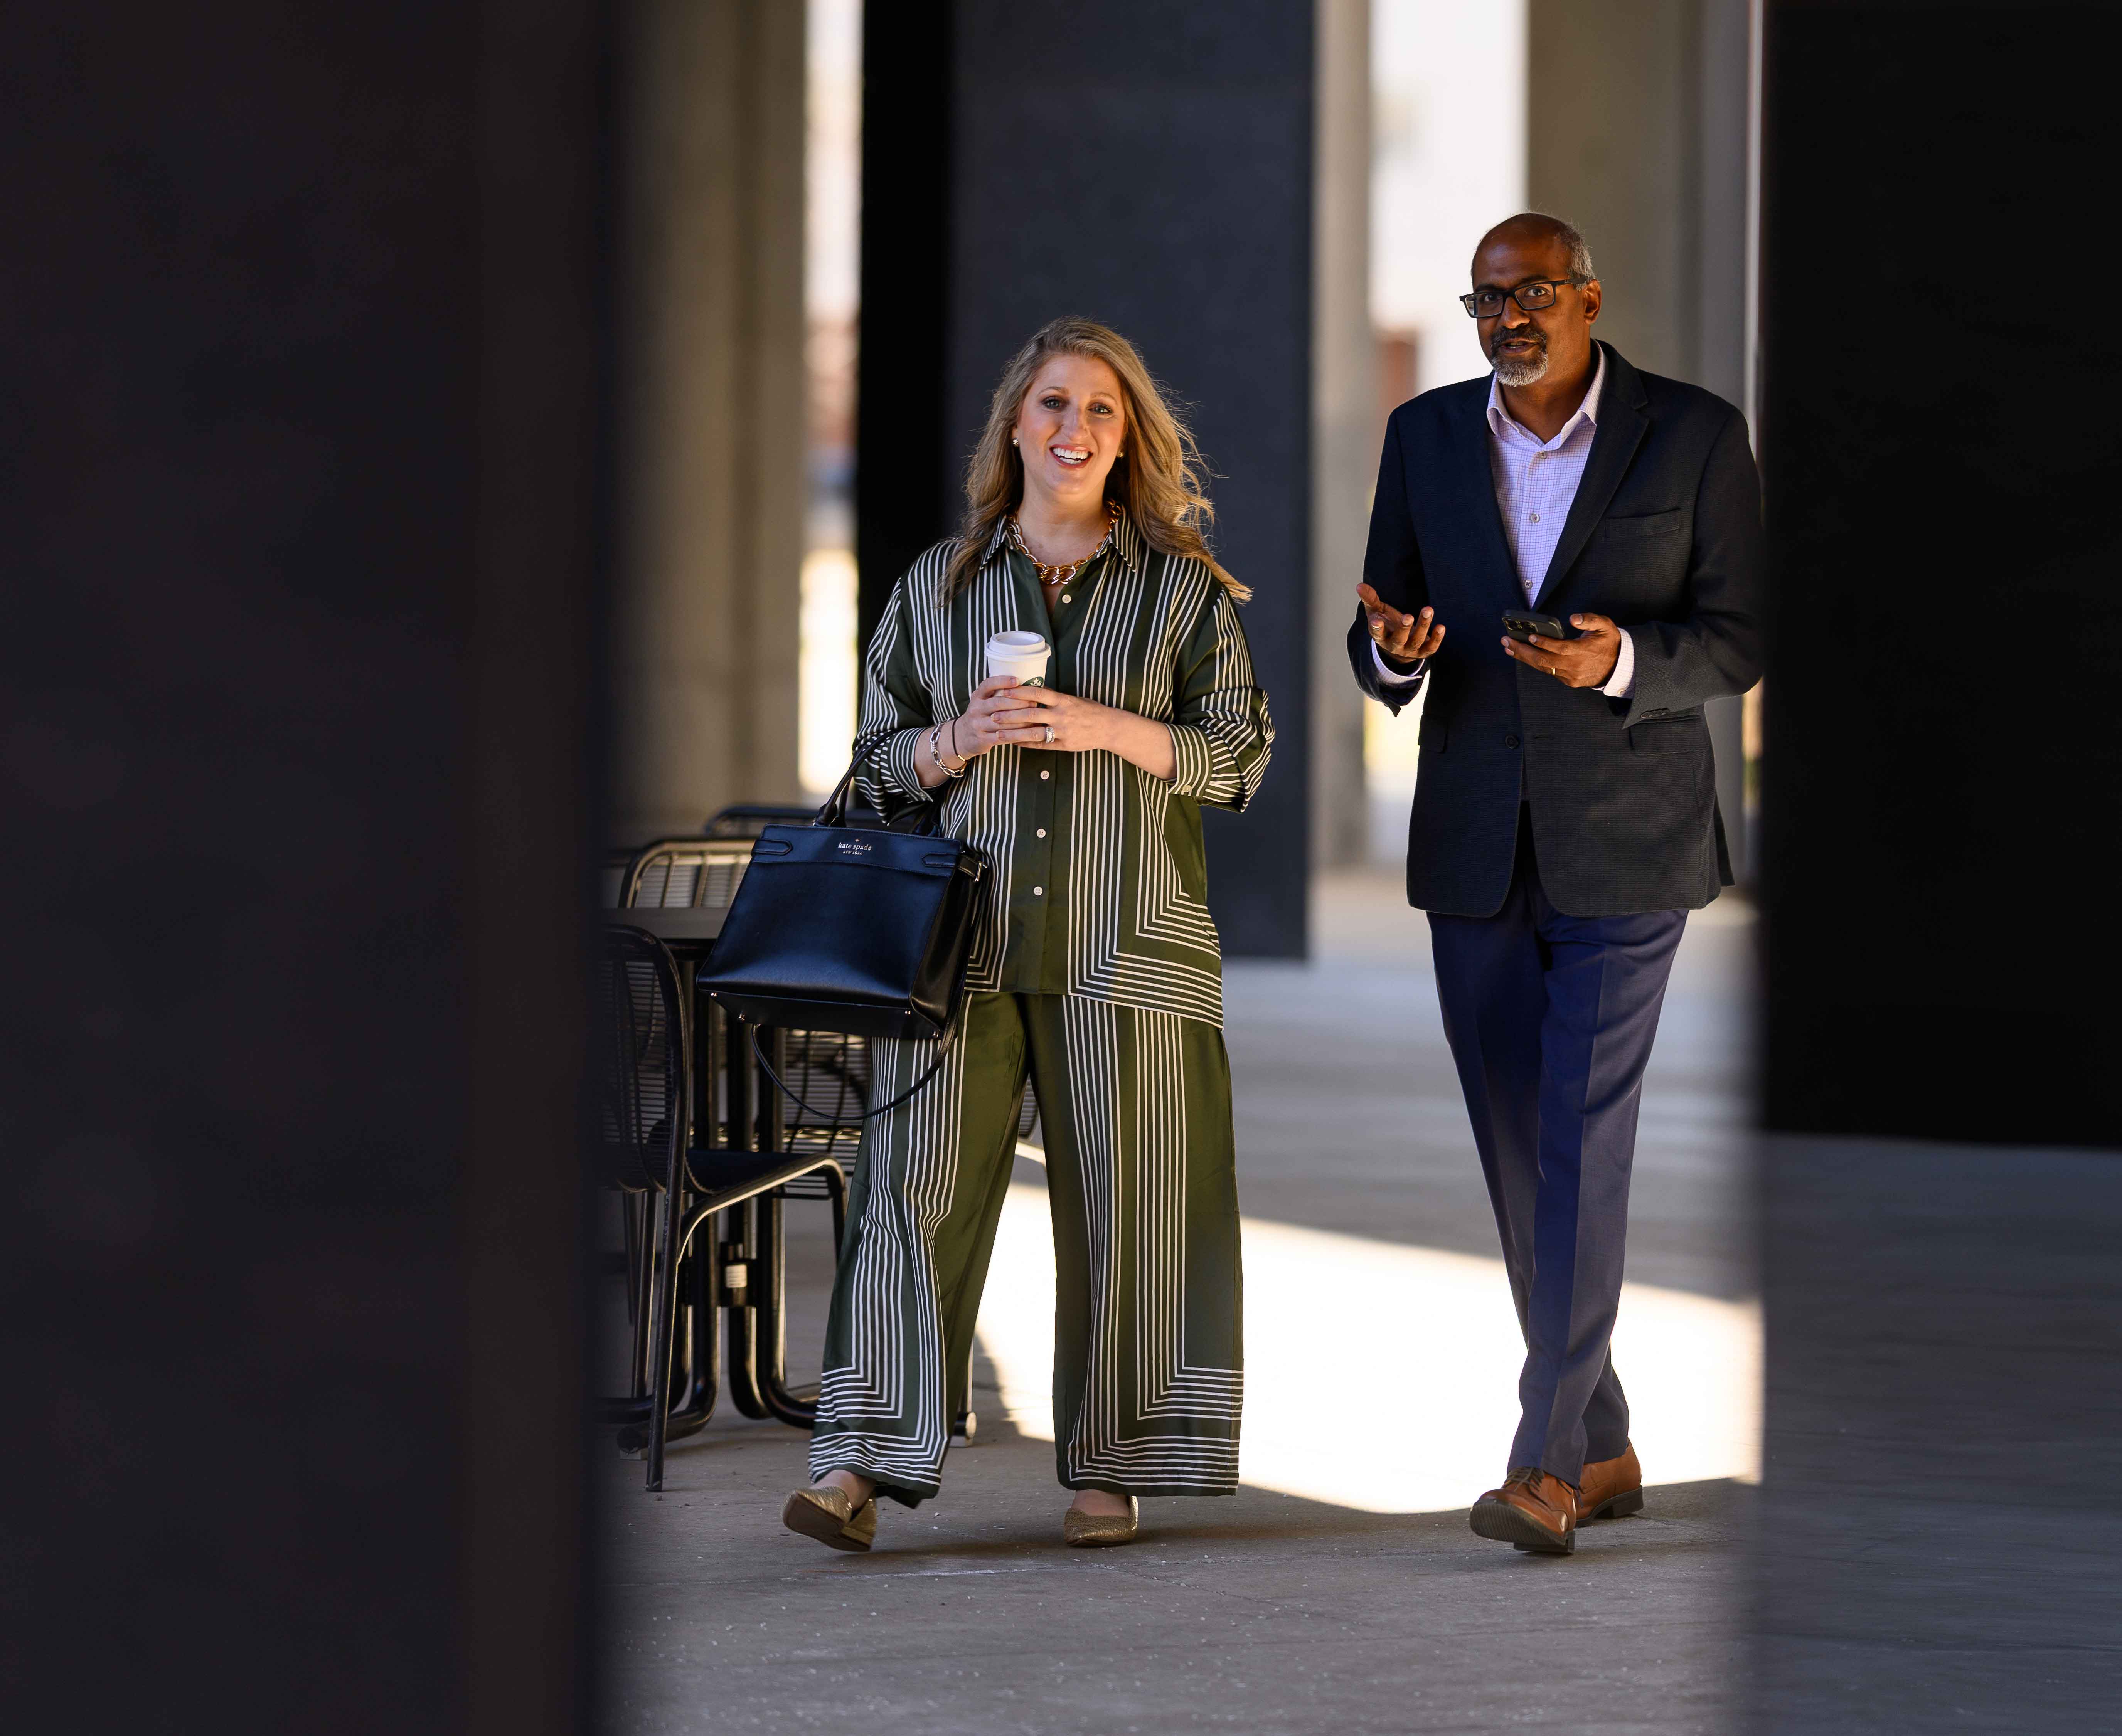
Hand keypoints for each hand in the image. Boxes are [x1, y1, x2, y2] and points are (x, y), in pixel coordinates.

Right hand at [951, 676, 1052, 756]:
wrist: (964, 736)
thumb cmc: (981, 714)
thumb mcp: (983, 700)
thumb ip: (998, 693)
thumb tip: (1027, 684)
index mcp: (977, 696)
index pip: (988, 684)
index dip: (1002, 681)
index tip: (1017, 680)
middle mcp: (975, 708)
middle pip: (997, 703)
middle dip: (1018, 702)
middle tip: (1034, 702)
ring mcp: (978, 724)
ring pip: (1001, 721)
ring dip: (1020, 719)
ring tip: (1034, 716)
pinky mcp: (982, 739)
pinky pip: (1002, 736)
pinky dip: (1016, 733)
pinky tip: (1027, 731)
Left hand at [990, 684, 1118, 752]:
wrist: (1109, 728)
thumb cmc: (1090, 710)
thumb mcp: (1073, 699)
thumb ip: (1053, 698)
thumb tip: (1031, 692)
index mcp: (1063, 700)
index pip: (1037, 692)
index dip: (1018, 692)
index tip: (1003, 691)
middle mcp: (1061, 715)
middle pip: (1031, 713)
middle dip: (1010, 714)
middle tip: (993, 715)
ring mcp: (1062, 731)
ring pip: (1033, 732)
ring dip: (1014, 733)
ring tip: (998, 733)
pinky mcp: (1064, 745)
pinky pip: (1041, 745)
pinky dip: (1026, 744)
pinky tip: (1013, 743)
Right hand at [1358, 583, 1444, 662]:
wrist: (1400, 644)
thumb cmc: (1387, 623)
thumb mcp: (1377, 611)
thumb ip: (1370, 599)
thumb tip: (1359, 585)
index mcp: (1381, 637)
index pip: (1377, 634)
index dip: (1376, 628)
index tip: (1376, 621)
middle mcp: (1394, 646)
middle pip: (1399, 640)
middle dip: (1403, 628)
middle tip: (1408, 616)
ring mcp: (1409, 650)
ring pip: (1416, 641)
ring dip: (1423, 626)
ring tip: (1428, 609)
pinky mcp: (1423, 651)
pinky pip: (1430, 648)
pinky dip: (1436, 639)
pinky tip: (1441, 626)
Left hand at [1502, 611, 1621, 688]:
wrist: (1618, 666)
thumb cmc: (1609, 642)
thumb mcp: (1605, 625)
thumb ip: (1590, 619)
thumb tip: (1573, 618)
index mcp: (1584, 651)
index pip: (1560, 648)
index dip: (1545, 643)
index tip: (1530, 637)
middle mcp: (1575, 666)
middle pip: (1544, 660)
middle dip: (1522, 651)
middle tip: (1506, 641)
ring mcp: (1571, 676)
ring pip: (1543, 668)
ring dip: (1524, 658)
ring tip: (1509, 648)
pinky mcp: (1568, 681)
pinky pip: (1549, 672)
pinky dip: (1535, 663)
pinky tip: (1524, 655)